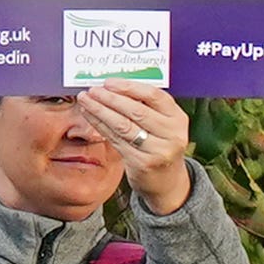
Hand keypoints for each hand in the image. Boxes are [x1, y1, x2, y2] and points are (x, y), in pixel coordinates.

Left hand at [75, 80, 195, 215]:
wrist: (167, 181)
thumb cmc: (160, 145)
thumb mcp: (163, 124)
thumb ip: (146, 107)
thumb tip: (113, 87)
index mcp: (178, 118)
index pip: (154, 96)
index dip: (129, 87)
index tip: (109, 82)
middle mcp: (172, 134)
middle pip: (136, 111)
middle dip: (110, 98)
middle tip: (92, 91)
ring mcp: (158, 150)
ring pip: (123, 126)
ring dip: (100, 111)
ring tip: (85, 101)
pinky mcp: (142, 163)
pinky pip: (116, 140)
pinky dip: (100, 126)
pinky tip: (90, 116)